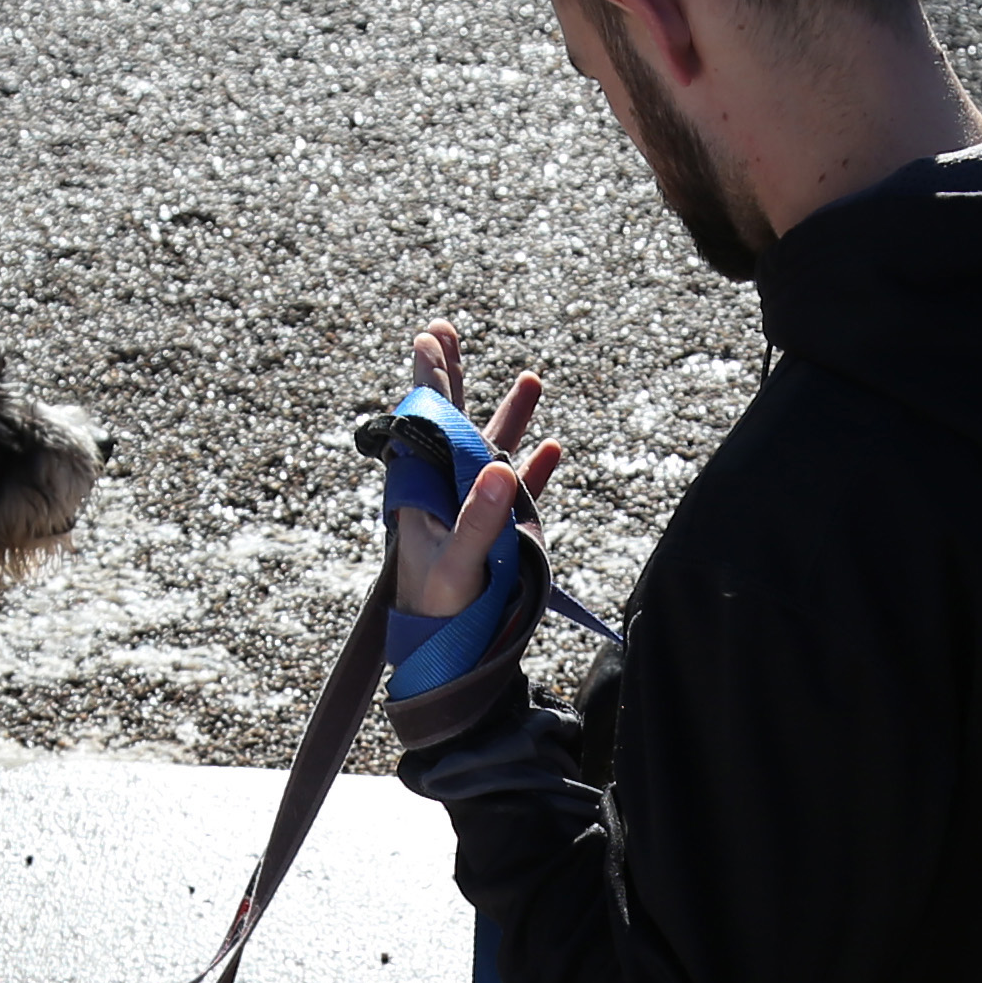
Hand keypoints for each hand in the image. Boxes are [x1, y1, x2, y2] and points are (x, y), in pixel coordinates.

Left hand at [389, 321, 562, 619]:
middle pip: (452, 422)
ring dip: (508, 416)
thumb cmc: (442, 610)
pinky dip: (535, 469)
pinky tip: (554, 448)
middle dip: (453, 377)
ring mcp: (476, 510)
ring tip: (529, 378)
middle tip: (443, 330)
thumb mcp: (459, 564)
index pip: (427, 423)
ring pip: (492, 450)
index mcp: (427, 490)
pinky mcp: (503, 533)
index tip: (430, 337)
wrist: (453, 652)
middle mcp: (449, 491)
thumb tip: (500, 468)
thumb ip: (479, 520)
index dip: (430, 379)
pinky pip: (520, 492)